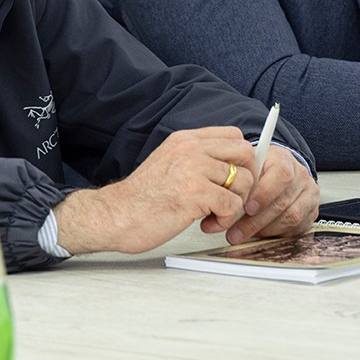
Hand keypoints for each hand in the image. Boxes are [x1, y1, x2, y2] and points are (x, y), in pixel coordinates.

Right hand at [52, 126, 256, 255]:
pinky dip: (225, 219)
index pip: (234, 136)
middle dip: (246, 180)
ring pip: (243, 182)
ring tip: (213, 215)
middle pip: (245, 154)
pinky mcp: (195, 193)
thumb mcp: (170, 162)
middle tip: (230, 199)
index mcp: (186, 140)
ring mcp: (193, 169)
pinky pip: (232, 204)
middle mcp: (191, 149)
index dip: (242, 159)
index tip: (234, 179)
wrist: (113, 216)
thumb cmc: (141, 198)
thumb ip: (197, 158)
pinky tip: (206, 224)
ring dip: (234, 205)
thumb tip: (232, 165)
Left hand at [224, 145, 318, 244]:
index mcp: (285, 160)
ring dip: (264, 230)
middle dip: (256, 221)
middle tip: (235, 232)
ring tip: (243, 234)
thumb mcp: (250, 167)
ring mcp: (309, 196)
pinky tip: (259, 233)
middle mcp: (301, 177)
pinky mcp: (311, 213)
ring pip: (290, 218)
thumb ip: (242, 179)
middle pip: (283, 202)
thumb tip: (227, 201)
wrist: (281, 173)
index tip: (247, 208)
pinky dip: (274, 233)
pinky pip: (294, 229)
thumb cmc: (262, 170)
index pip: (281, 175)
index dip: (264, 194)